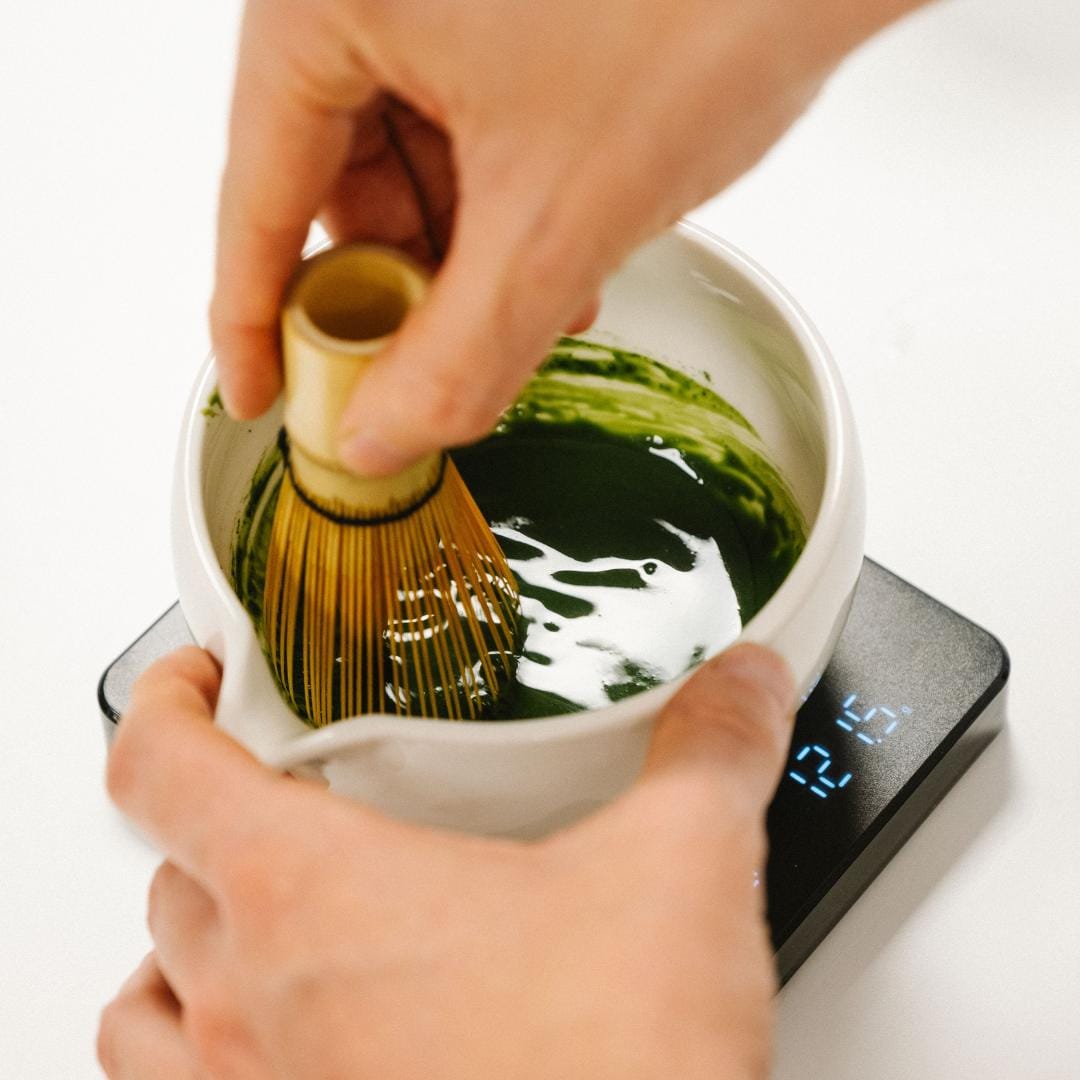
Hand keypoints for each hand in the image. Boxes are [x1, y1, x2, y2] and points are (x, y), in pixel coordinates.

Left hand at [99, 644, 794, 1078]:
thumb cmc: (612, 1075)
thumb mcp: (681, 874)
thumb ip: (711, 753)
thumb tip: (741, 684)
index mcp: (315, 894)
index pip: (163, 767)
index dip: (166, 701)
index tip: (199, 678)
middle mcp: (253, 1005)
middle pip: (171, 872)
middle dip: (219, 817)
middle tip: (289, 794)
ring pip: (146, 1001)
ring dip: (187, 944)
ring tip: (253, 916)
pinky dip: (196, 1053)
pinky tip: (279, 1042)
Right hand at [210, 0, 921, 475]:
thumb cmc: (711, 5)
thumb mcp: (556, 222)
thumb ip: (453, 356)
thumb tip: (376, 435)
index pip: (259, 195)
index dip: (254, 320)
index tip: (260, 397)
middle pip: (333, 180)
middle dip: (394, 290)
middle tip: (428, 367)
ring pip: (406, 156)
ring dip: (460, 252)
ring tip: (529, 306)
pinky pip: (460, 118)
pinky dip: (498, 198)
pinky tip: (551, 246)